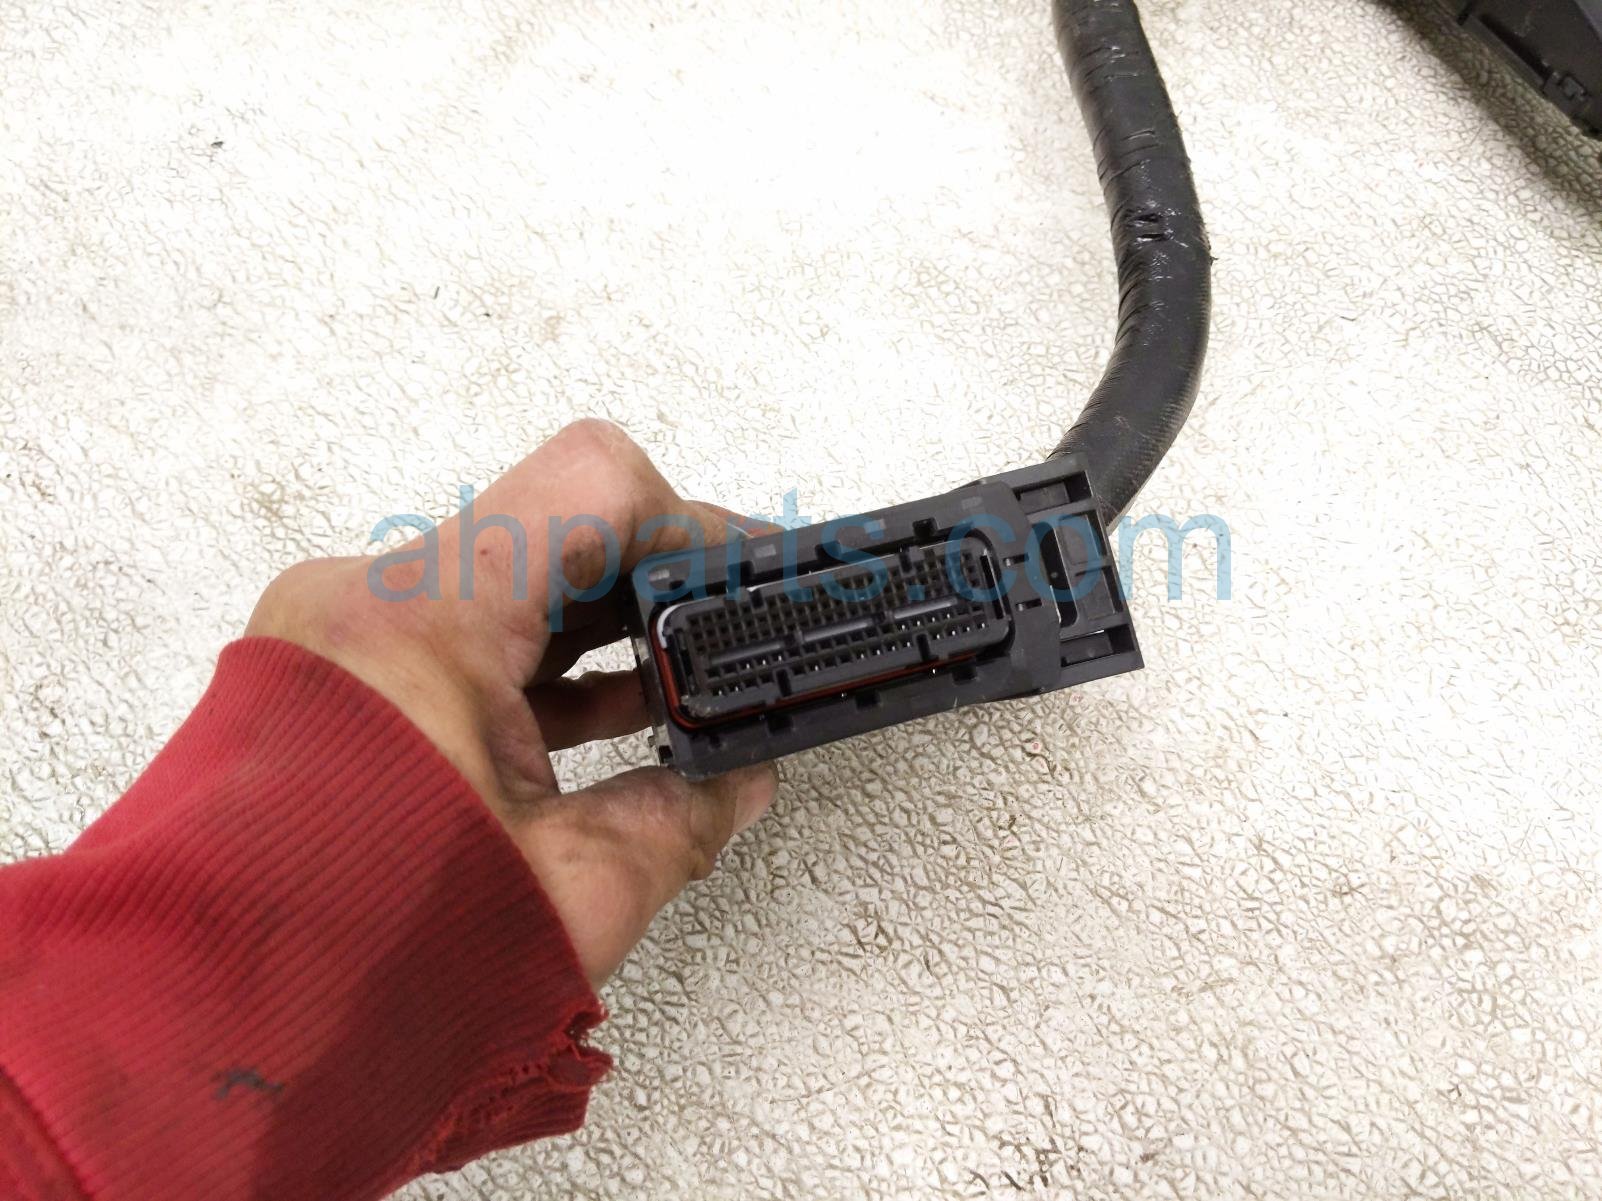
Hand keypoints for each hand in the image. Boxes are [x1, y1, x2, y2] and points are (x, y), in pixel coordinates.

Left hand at [244, 419, 777, 985]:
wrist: (196, 1030)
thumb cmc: (345, 966)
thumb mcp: (566, 891)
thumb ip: (680, 818)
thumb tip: (739, 781)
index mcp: (426, 619)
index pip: (593, 484)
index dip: (692, 520)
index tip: (748, 571)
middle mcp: (365, 601)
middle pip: (546, 525)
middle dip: (651, 577)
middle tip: (729, 629)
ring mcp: (334, 637)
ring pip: (497, 580)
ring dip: (591, 625)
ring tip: (677, 685)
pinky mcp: (321, 683)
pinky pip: (447, 634)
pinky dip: (528, 664)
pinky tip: (597, 720)